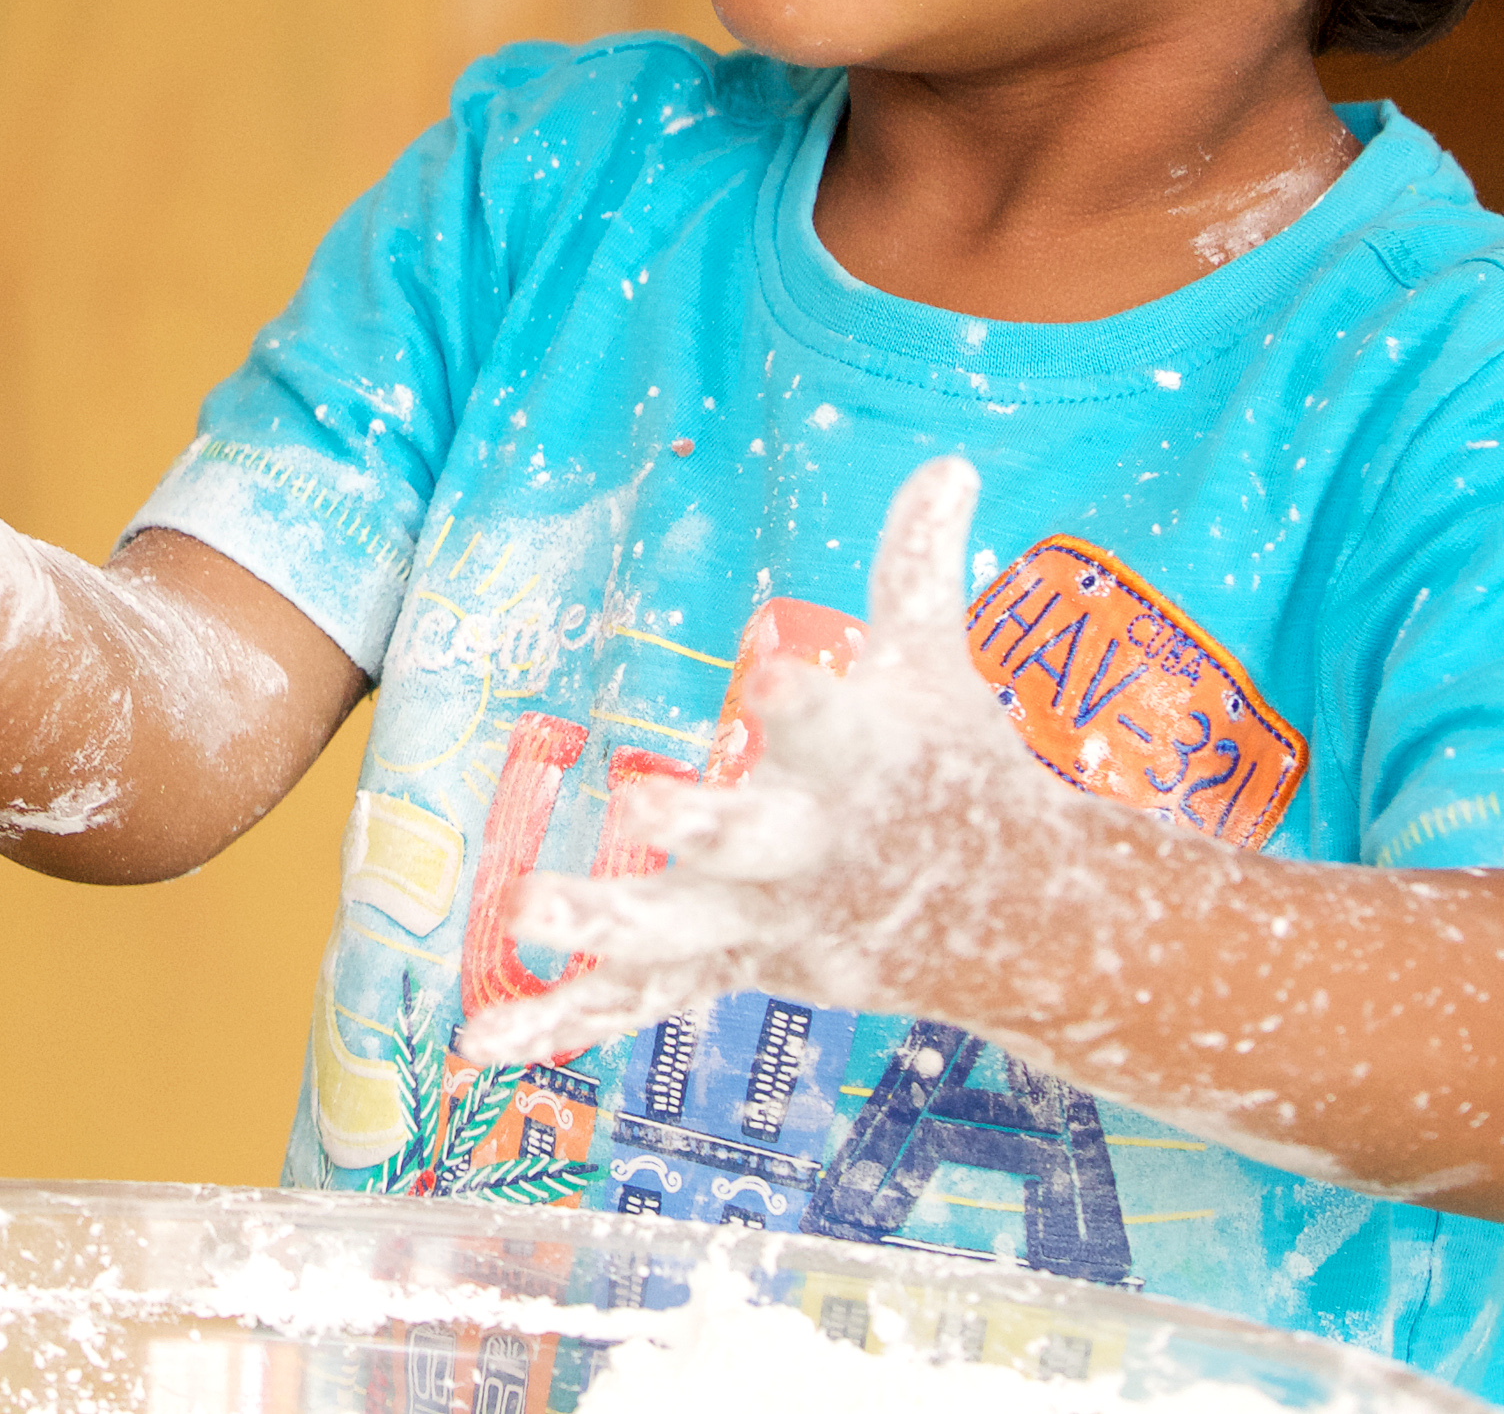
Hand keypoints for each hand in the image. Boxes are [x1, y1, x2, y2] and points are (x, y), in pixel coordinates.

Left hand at [473, 456, 1084, 1062]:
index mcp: (856, 762)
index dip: (802, 698)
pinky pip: (637, 1004)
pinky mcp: (733, 968)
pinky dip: (560, 1022)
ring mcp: (763, 921)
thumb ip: (919, 566)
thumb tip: (950, 460)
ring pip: (672, 936)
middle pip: (740, 841)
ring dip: (598, 928)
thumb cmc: (961, 766)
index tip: (771, 669)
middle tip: (638, 812)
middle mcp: (803, 848)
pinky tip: (478, 1043)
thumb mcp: (943, 663)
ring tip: (522, 913)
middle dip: (690, 830)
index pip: (827, 721)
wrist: (1025, 926)